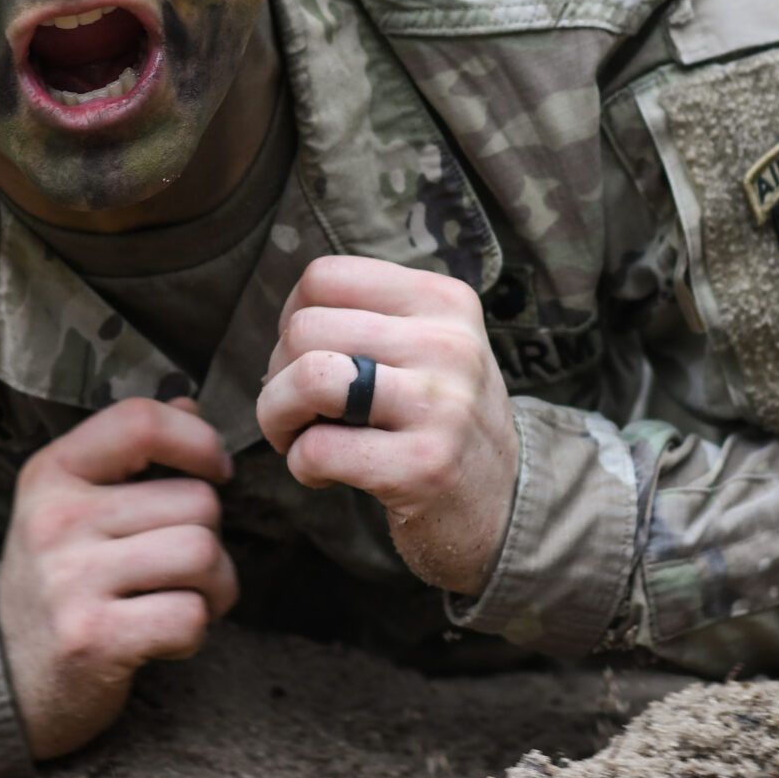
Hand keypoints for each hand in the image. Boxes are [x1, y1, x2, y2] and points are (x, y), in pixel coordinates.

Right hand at [0, 396, 238, 761]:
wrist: (6, 675)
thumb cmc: (61, 580)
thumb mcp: (76, 504)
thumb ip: (131, 453)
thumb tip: (188, 405)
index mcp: (52, 473)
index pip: (140, 421)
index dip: (198, 442)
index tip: (213, 473)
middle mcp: (56, 520)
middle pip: (197, 502)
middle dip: (211, 538)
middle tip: (181, 567)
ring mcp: (70, 580)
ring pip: (202, 555)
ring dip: (214, 586)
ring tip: (183, 598)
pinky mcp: (92, 638)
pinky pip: (189, 616)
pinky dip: (194, 632)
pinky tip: (164, 636)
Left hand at [255, 255, 521, 598]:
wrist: (502, 500)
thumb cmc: (439, 415)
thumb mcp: (427, 344)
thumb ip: (366, 317)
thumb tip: (285, 322)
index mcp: (444, 300)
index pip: (324, 277)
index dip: (291, 318)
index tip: (304, 357)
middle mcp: (450, 344)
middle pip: (305, 329)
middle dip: (276, 375)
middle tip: (297, 410)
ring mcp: (442, 405)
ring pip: (309, 379)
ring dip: (277, 415)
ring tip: (297, 436)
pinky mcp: (424, 466)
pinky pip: (318, 450)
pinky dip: (301, 465)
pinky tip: (325, 473)